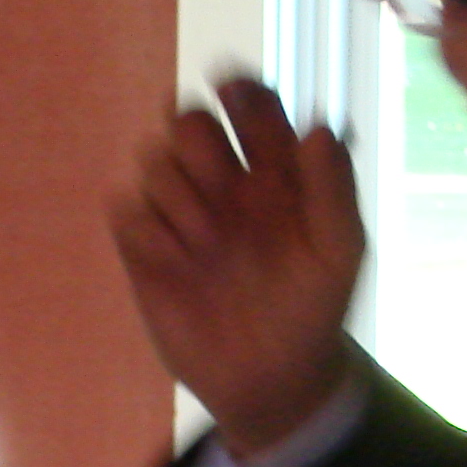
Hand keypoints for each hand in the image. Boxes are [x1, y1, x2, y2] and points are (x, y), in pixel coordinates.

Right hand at [109, 74, 365, 456]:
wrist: (271, 378)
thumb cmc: (312, 308)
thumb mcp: (340, 250)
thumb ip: (334, 187)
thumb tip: (318, 126)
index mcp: (273, 169)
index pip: (249, 104)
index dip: (238, 88)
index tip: (233, 93)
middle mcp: (222, 182)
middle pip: (189, 121)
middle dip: (197, 141)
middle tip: (222, 184)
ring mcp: (180, 214)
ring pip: (153, 159)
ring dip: (176, 193)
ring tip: (207, 244)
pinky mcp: (144, 249)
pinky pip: (125, 208)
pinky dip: (146, 228)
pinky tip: (177, 263)